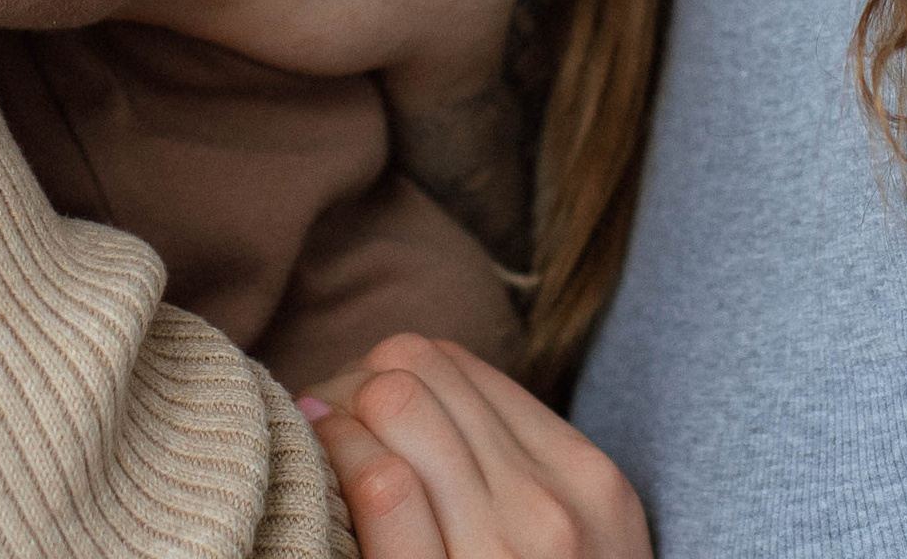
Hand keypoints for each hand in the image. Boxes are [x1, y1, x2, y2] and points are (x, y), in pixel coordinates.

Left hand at [301, 336, 649, 558]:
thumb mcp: (569, 547)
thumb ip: (516, 475)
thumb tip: (410, 398)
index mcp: (588, 479)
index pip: (459, 366)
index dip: (389, 374)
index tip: (355, 409)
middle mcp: (554, 503)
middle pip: (420, 368)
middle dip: (357, 384)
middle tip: (323, 420)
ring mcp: (509, 548)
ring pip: (398, 401)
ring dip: (340, 415)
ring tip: (317, 441)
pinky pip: (386, 481)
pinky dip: (342, 459)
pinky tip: (323, 475)